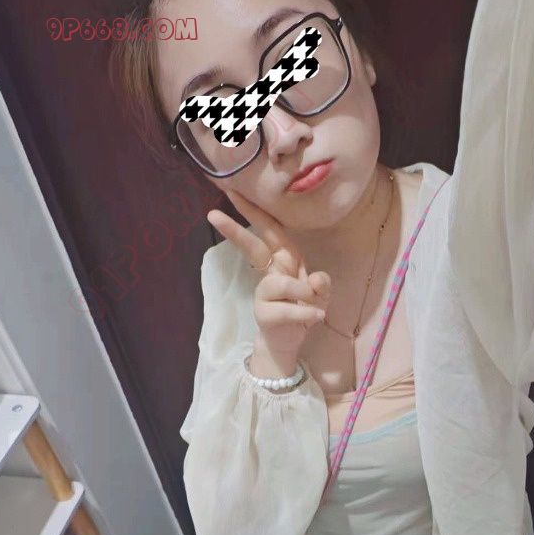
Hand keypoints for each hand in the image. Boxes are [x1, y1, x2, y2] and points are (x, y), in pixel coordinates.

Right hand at [207, 189, 331, 359]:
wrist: (291, 342)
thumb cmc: (304, 310)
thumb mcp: (321, 294)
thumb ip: (322, 284)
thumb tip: (315, 279)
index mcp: (284, 260)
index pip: (271, 231)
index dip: (255, 213)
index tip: (234, 192)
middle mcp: (271, 272)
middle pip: (253, 247)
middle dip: (235, 230)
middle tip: (212, 215)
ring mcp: (264, 293)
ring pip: (281, 283)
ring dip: (302, 293)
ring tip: (316, 307)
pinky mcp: (264, 314)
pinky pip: (288, 309)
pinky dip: (305, 312)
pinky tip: (317, 317)